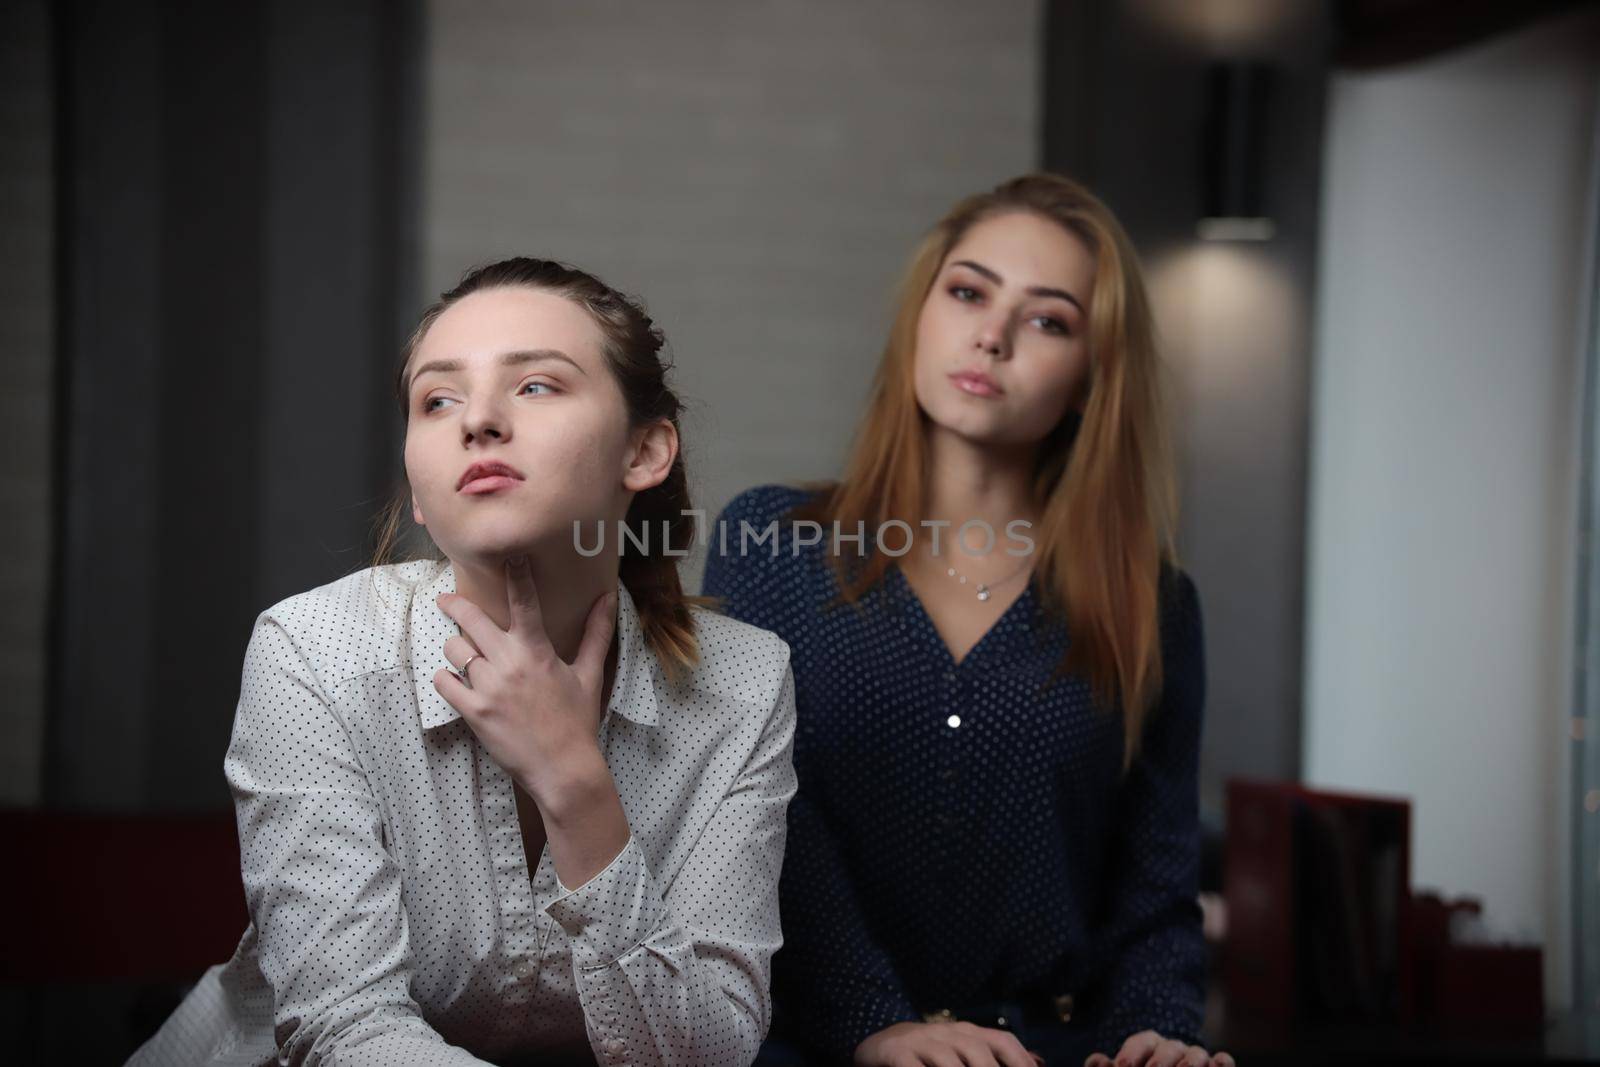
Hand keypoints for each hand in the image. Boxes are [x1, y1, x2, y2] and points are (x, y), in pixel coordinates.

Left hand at [433, 555, 616, 805]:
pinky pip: (443, 683)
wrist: (564, 768)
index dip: (515, 575)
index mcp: (537, 650)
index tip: (507, 556)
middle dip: (454, 605)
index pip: (524, 602)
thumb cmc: (578, 720)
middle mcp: (509, 662)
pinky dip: (445, 679)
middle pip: (471, 619)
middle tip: (446, 600)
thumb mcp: (589, 674)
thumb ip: (595, 633)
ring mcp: (488, 687)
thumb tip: (608, 598)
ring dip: (455, 649)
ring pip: (454, 650)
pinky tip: (454, 681)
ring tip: (462, 656)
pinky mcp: (473, 711)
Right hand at [854, 1021, 1042, 1066]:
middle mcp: (948, 1033)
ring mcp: (921, 1041)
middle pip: (978, 1052)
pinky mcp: (897, 1053)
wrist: (881, 1043)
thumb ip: (993, 1056)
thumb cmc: (931, 1053)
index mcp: (969, 1033)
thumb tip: (1036, 1062)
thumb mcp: (962, 1051)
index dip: (1020, 1060)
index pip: (1002, 1041)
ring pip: (948, 1062)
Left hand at [1085, 1030, 1234, 1066]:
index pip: (1141, 1043)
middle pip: (1168, 1048)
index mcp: (1149, 1047)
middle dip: (1160, 1062)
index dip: (1131, 1054)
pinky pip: (1222, 1061)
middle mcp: (1173, 1050)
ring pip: (1196, 1054)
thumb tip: (1096, 1060)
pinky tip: (1219, 1062)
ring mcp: (1196, 1060)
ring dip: (1190, 1064)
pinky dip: (1222, 1062)